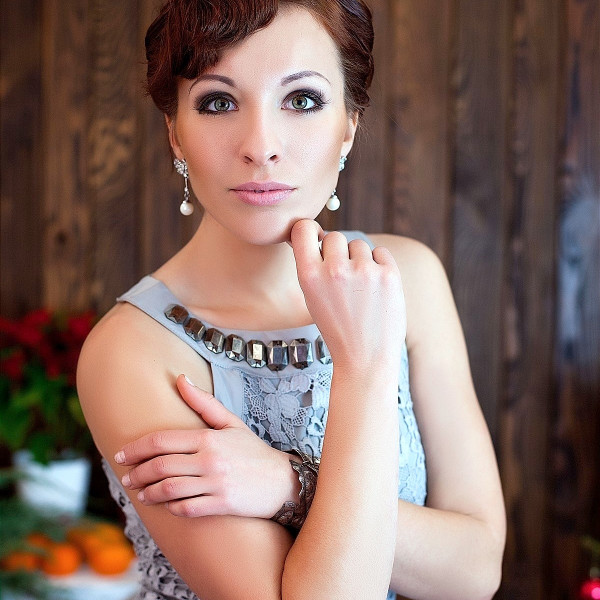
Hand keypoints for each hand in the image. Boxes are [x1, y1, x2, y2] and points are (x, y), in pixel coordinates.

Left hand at [116, 375, 299, 518]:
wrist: (282, 480)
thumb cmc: (253, 451)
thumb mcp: (231, 422)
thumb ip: (203, 403)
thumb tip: (180, 378)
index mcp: (208, 437)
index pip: (162, 441)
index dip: (136, 448)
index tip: (121, 454)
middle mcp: (209, 460)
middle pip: (160, 466)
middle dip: (137, 472)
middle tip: (126, 478)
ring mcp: (216, 484)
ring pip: (169, 490)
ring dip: (149, 493)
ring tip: (140, 493)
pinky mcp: (222, 505)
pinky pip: (186, 508)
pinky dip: (171, 508)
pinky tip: (165, 505)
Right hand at [290, 220, 405, 369]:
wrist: (366, 359)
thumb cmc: (338, 329)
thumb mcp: (312, 299)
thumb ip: (313, 267)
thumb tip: (317, 235)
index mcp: (309, 277)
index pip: (303, 229)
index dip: (309, 231)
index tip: (314, 239)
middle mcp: (335, 270)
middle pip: (334, 236)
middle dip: (338, 252)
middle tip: (343, 278)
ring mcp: (364, 271)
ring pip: (359, 245)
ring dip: (359, 260)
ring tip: (360, 289)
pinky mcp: (389, 275)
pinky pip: (380, 252)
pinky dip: (379, 265)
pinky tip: (376, 288)